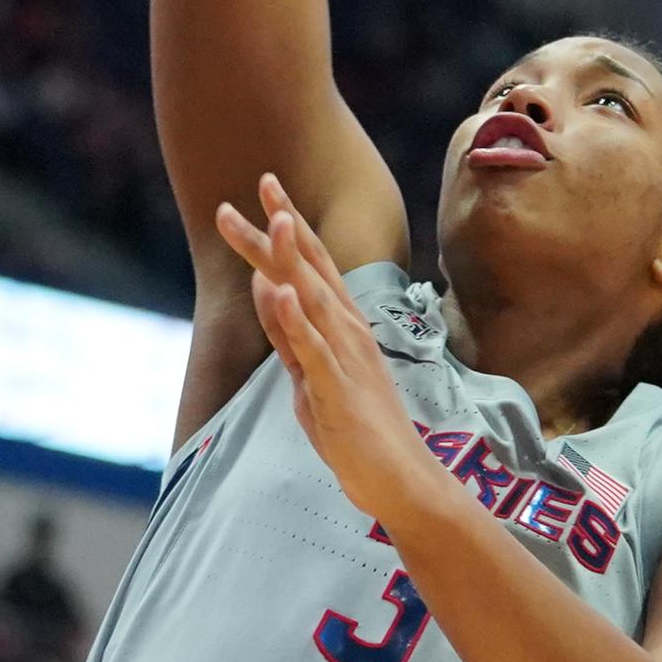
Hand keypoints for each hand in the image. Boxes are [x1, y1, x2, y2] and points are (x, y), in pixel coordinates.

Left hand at [216, 176, 429, 526]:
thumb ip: (288, 333)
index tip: (266, 188)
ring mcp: (345, 357)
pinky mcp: (338, 388)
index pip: (313, 265)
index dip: (289, 225)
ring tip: (276, 218)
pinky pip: (313, 348)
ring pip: (313, 298)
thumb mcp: (309, 376)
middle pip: (310, 269)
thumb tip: (266, 285)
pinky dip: (294, 318)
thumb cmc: (356, 433)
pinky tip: (279, 289)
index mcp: (343, 327)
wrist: (400, 480)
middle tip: (262, 181)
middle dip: (284, 225)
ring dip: (293, 258)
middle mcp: (348, 331)